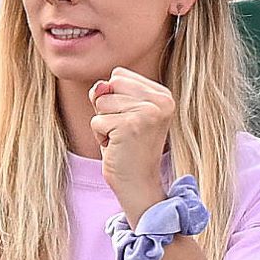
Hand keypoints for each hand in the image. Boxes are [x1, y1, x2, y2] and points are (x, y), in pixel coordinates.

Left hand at [89, 67, 172, 222]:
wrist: (139, 184)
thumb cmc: (127, 148)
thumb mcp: (119, 112)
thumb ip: (107, 92)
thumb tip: (99, 87)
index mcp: (163, 94)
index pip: (119, 75)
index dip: (114, 99)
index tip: (131, 122)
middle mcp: (160, 101)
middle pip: (110, 85)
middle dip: (107, 110)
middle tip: (124, 133)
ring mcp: (147, 113)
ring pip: (100, 102)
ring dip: (103, 124)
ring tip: (121, 140)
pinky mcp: (130, 126)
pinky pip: (96, 121)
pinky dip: (100, 138)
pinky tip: (117, 148)